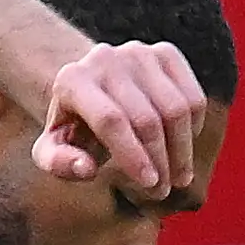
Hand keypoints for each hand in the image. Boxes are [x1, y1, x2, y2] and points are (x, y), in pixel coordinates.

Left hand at [31, 36, 207, 194]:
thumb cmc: (72, 127)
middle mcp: (106, 59)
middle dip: (159, 161)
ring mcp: (138, 53)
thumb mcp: (51, 149)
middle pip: (146, 119)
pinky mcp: (165, 54)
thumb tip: (86, 168)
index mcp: (72, 81)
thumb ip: (59, 163)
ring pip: (175, 109)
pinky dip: (193, 128)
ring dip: (181, 150)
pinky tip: (181, 147)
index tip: (150, 185)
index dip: (133, 156)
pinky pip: (192, 97)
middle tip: (162, 191)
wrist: (92, 87)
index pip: (111, 121)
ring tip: (177, 178)